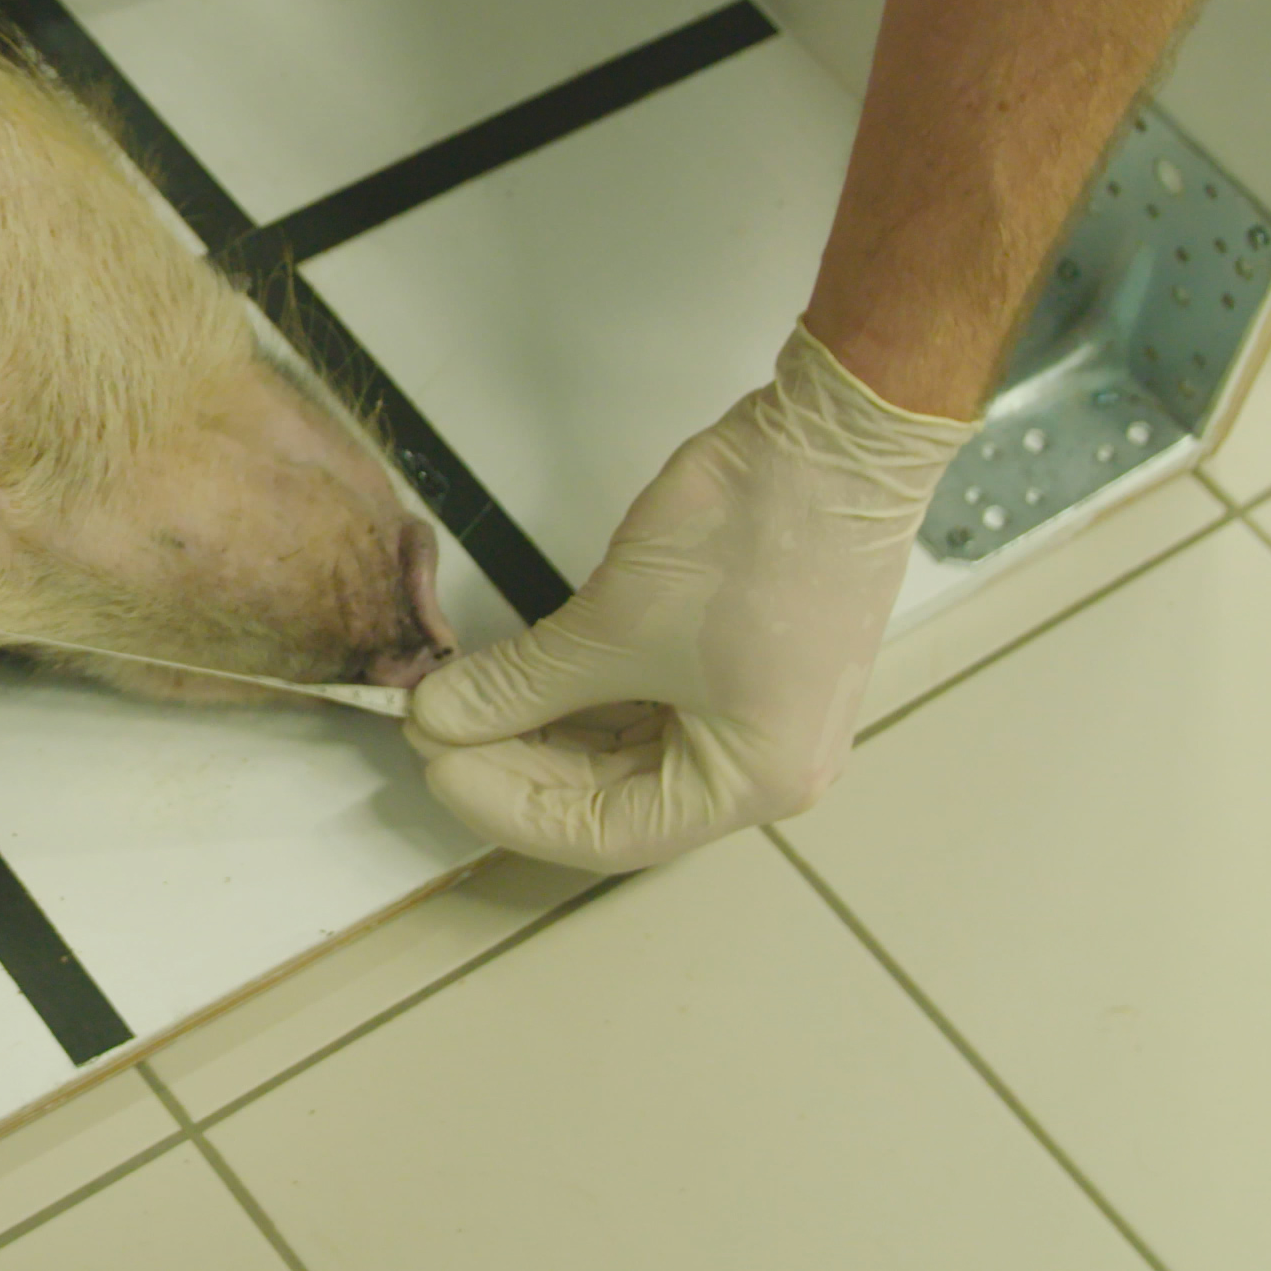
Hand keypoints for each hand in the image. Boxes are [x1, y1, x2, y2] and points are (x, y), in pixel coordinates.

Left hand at [403, 325, 974, 871]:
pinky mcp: (735, 659)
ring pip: (621, 748)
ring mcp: (752, 711)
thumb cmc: (754, 536)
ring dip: (540, 728)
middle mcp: (761, 764)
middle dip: (516, 764)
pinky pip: (641, 701)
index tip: (436, 764)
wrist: (837, 437)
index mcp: (752, 782)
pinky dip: (575, 693)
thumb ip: (519, 685)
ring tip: (461, 702)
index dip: (506, 806)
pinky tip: (514, 679)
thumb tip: (442, 718)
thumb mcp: (615, 624)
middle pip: (612, 795)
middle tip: (433, 729)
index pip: (605, 832)